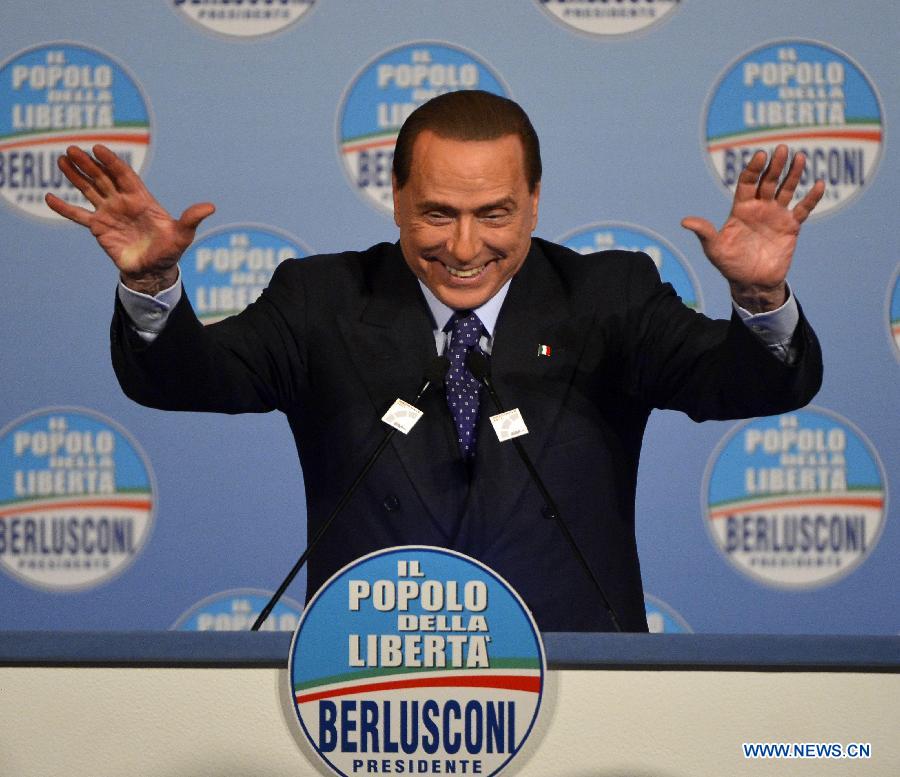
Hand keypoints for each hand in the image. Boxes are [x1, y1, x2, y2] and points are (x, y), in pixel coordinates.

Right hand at [45, 145, 214, 294]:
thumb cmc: (170, 251)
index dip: (111, 162)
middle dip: (88, 164)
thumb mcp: (182, 235)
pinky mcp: (98, 228)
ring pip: (89, 190)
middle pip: (103, 178)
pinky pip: (78, 216)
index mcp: (141, 198)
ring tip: (61, 159)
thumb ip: (191, 219)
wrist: (154, 270)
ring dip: (75, 176)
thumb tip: (210, 207)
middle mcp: (123, 202)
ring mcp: (109, 213)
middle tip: (72, 148)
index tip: (99, 148)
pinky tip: (48, 198)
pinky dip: (64, 208)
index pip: (124, 175)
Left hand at [681, 145, 824, 312]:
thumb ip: (704, 232)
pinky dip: (811, 197)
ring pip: (786, 189)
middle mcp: (759, 207)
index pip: (747, 183)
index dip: (753, 169)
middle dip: (775, 166)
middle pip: (768, 182)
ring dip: (793, 174)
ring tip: (799, 157)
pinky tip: (819, 184)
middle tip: (782, 149)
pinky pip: (803, 209)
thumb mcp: (714, 249)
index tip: (760, 156)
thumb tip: (684, 221)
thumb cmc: (730, 265)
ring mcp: (776, 215)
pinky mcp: (791, 226)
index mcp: (741, 209)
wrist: (751, 283)